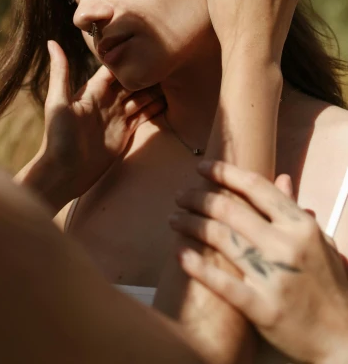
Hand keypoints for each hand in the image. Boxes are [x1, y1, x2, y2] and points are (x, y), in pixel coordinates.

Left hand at [33, 40, 164, 203]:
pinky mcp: (124, 133)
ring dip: (154, 89)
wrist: (63, 173)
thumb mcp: (58, 102)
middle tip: (167, 61)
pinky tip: (170, 101)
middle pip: (131, 81)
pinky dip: (155, 109)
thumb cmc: (58, 137)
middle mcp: (107, 101)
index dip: (128, 58)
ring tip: (174, 78)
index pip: (114, 69)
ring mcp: (117, 117)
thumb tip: (51, 41)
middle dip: (146, 72)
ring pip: (140, 98)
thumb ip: (60, 72)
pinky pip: (143, 117)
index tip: (145, 45)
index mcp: (93, 90)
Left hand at [170, 160, 347, 363]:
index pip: (256, 187)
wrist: (343, 339)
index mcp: (301, 226)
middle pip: (230, 209)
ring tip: (174, 219)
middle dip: (198, 198)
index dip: (225, 172)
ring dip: (190, 224)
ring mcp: (273, 277)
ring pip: (220, 238)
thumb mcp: (320, 243)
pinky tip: (179, 253)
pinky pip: (222, 282)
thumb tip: (282, 178)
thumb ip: (296, 211)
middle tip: (180, 195)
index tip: (202, 167)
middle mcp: (286, 246)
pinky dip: (197, 266)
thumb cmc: (330, 287)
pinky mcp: (262, 308)